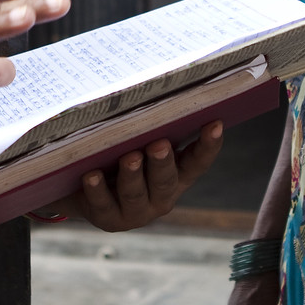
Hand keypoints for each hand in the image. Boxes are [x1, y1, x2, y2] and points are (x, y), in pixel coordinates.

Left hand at [37, 122, 224, 231]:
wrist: (88, 192)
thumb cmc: (122, 157)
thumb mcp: (141, 144)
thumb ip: (153, 128)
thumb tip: (158, 87)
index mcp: (177, 176)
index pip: (197, 162)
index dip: (208, 145)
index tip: (215, 123)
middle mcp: (161, 197)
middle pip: (166, 180)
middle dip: (162, 162)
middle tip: (159, 145)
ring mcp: (135, 211)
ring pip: (135, 194)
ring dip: (132, 175)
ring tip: (130, 157)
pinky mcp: (107, 218)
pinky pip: (101, 204)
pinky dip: (96, 189)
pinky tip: (91, 175)